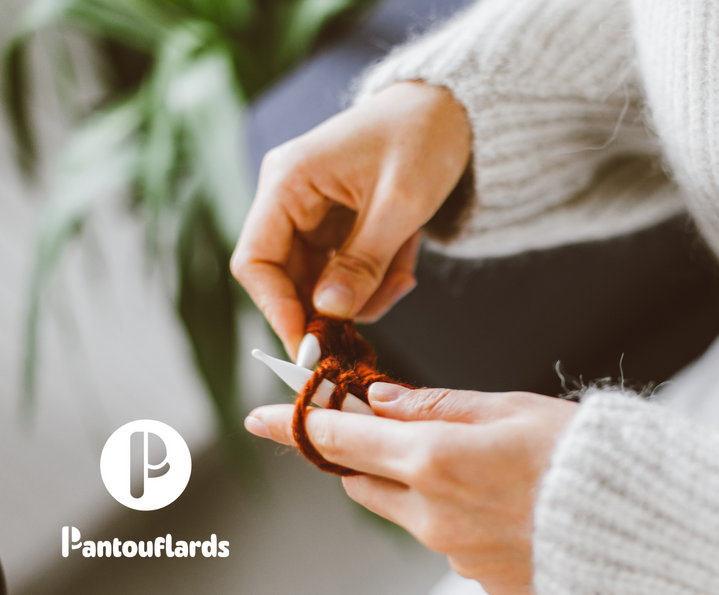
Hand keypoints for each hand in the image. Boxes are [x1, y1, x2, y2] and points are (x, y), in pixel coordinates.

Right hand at [231, 81, 471, 356]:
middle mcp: (290, 199)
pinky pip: (347, 273)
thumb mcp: (400, 204)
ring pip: (323, 284)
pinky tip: (406, 259)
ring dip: (366, 292)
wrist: (450, 110)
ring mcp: (313, 214)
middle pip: (288, 280)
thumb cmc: (423, 137)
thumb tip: (328, 311)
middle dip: (334, 305)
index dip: (277, 310)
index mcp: (288, 182)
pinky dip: (377, 279)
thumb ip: (364, 260)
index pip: (255, 262)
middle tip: (375, 312)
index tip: (310, 348)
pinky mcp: (338, 226)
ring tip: (404, 270)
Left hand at [244, 386, 577, 594]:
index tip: (260, 415)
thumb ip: (436, 404)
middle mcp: (431, 511)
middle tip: (396, 431)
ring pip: (403, 512)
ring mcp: (452, 550)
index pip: (341, 438)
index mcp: (434, 457)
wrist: (634, 522)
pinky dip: (454, 516)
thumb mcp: (509, 407)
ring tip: (478, 468)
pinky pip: (444, 540)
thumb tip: (380, 398)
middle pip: (362, 482)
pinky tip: (503, 502)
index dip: (295, 423)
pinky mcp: (476, 575)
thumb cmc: (580, 453)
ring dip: (414, 487)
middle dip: (366, 455)